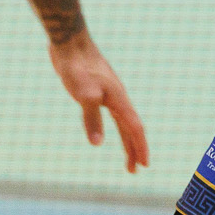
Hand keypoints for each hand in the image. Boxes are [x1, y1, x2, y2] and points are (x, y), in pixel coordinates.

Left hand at [48, 31, 148, 172]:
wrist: (69, 43)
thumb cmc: (77, 67)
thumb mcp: (83, 94)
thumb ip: (91, 118)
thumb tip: (97, 144)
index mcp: (118, 99)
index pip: (134, 128)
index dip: (139, 147)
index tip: (144, 166)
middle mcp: (117, 98)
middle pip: (130, 128)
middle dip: (134, 149)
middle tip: (135, 170)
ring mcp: (108, 94)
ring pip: (122, 122)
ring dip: (125, 141)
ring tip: (126, 159)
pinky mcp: (97, 91)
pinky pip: (111, 115)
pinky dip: (113, 128)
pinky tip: (105, 131)